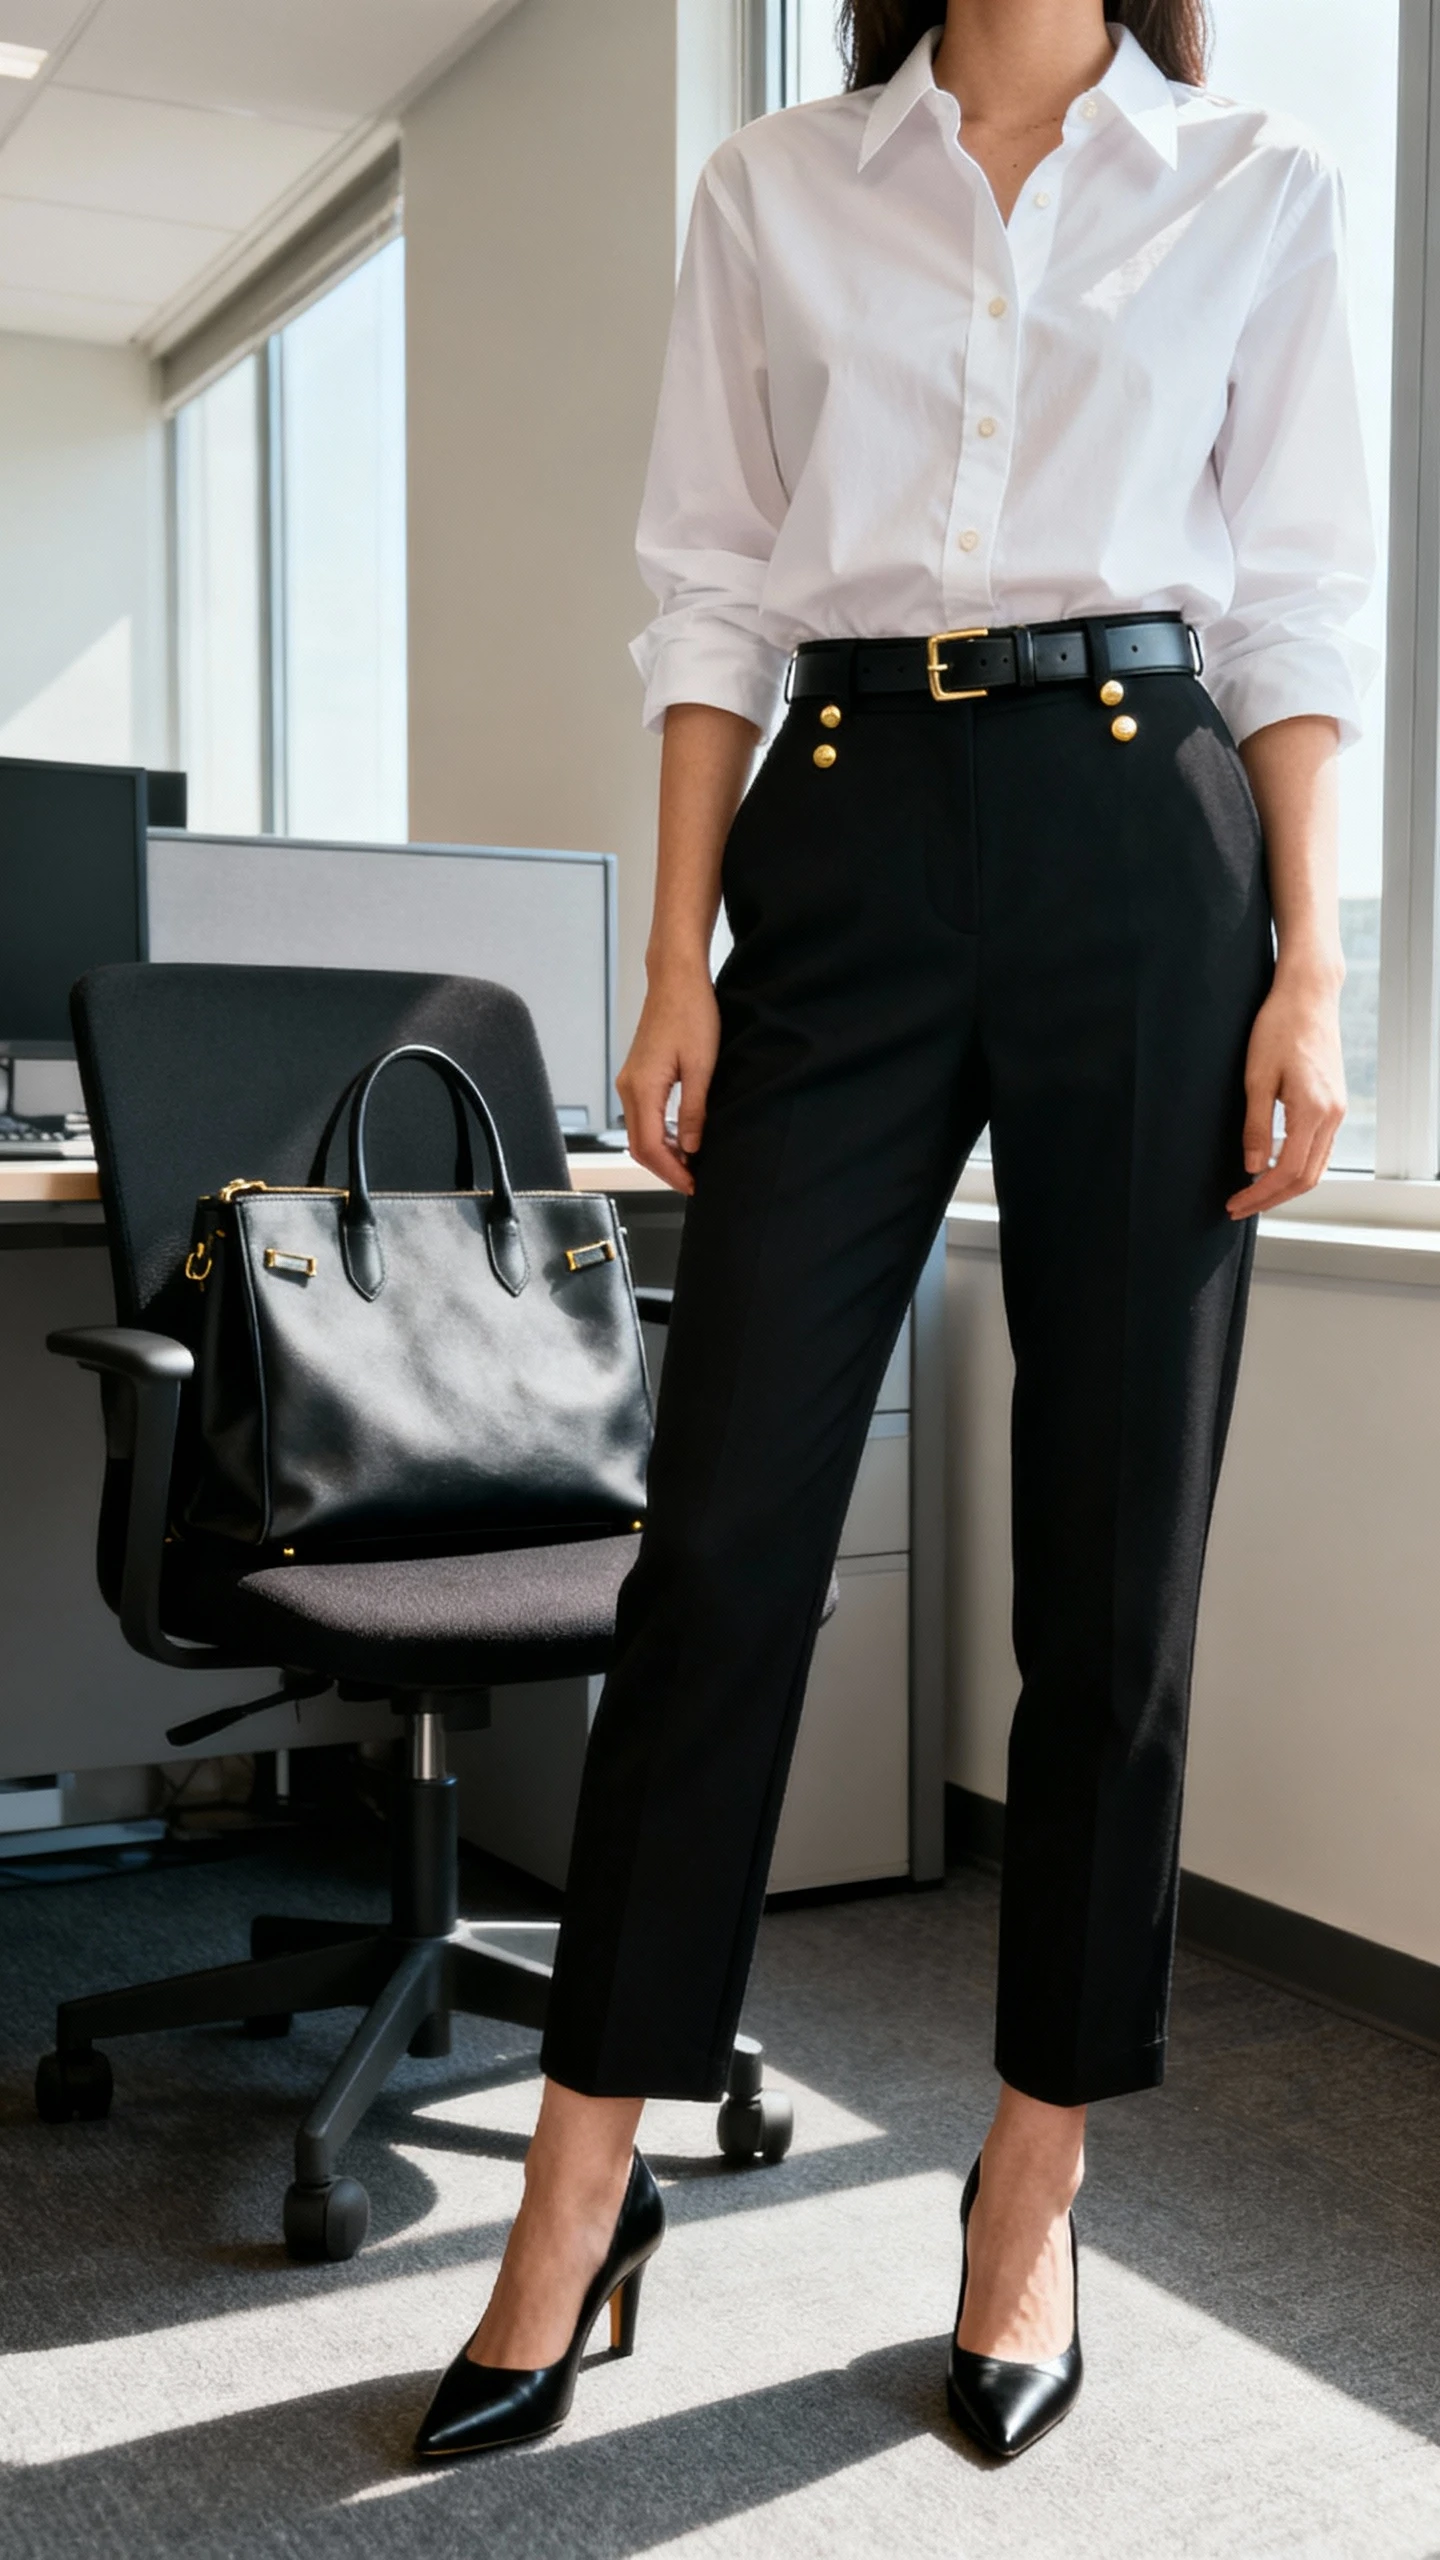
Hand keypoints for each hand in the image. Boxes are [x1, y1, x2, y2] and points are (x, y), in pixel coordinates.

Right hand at [616, 966, 719, 1195]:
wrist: (676, 979)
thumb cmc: (691, 1013)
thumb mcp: (702, 1066)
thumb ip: (694, 1110)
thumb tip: (692, 1146)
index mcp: (642, 1088)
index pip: (650, 1147)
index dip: (671, 1172)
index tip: (693, 1185)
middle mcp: (629, 1087)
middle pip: (639, 1146)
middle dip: (665, 1169)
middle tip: (693, 1182)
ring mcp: (630, 1081)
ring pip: (639, 1132)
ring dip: (663, 1153)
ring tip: (691, 1163)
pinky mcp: (637, 1075)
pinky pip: (643, 1116)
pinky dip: (660, 1134)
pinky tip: (682, 1138)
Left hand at [1227, 970, 1345, 1219]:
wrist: (1307, 996)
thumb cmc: (1278, 1029)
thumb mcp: (1256, 1078)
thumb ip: (1256, 1126)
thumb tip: (1252, 1168)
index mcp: (1313, 1111)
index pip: (1288, 1172)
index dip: (1260, 1194)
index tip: (1234, 1204)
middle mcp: (1332, 1116)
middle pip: (1306, 1178)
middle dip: (1272, 1198)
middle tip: (1238, 1206)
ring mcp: (1337, 1110)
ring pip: (1316, 1166)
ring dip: (1285, 1185)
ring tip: (1252, 1193)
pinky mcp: (1333, 1103)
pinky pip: (1318, 1148)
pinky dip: (1297, 1165)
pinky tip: (1271, 1166)